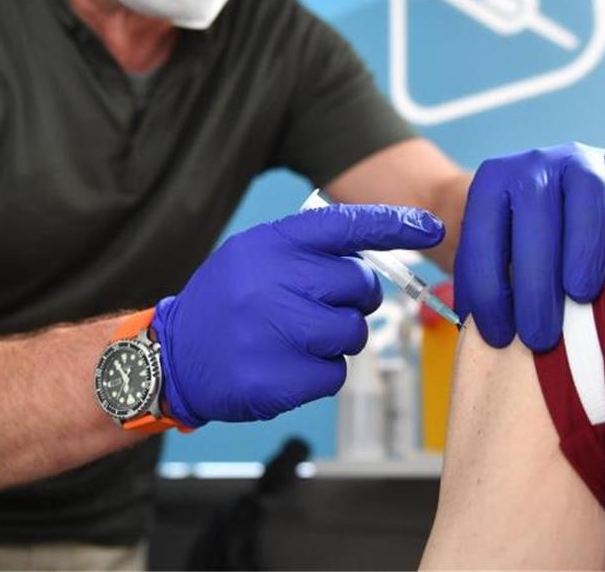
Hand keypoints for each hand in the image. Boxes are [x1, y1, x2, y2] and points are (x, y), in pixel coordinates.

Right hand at [152, 204, 444, 424]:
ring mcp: (271, 332)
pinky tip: (283, 365)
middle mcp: (271, 282)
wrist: (171, 357)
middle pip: (360, 288)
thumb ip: (310, 252)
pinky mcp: (274, 379)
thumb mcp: (256, 256)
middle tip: (318, 309)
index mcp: (270, 244)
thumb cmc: (227, 303)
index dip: (396, 225)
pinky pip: (333, 375)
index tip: (433, 227)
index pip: (347, 226)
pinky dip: (318, 374)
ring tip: (295, 339)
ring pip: (352, 334)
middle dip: (352, 302)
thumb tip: (376, 260)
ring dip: (336, 341)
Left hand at [454, 143, 604, 351]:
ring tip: (582, 295)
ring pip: (588, 189)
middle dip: (535, 280)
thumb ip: (488, 279)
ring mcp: (580, 160)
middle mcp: (534, 165)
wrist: (546, 192)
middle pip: (536, 212)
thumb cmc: (514, 241)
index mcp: (492, 184)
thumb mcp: (490, 253)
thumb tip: (483, 333)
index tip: (500, 337)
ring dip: (585, 244)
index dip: (488, 290)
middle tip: (541, 336)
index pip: (484, 236)